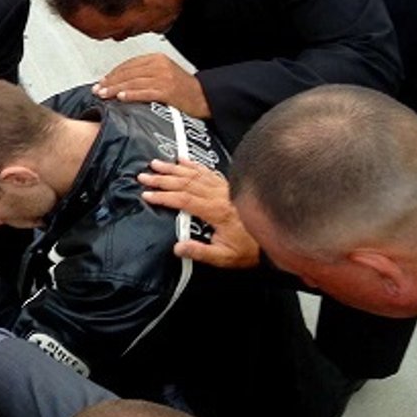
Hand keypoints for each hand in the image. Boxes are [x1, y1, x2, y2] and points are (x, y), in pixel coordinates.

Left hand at [93, 53, 210, 117]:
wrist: (204, 97)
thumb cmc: (182, 89)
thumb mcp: (163, 73)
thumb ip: (143, 74)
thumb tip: (119, 82)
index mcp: (157, 59)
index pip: (129, 64)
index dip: (113, 73)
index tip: (102, 81)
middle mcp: (159, 65)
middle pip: (128, 73)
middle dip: (110, 82)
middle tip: (97, 90)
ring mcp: (164, 78)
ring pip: (134, 82)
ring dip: (116, 89)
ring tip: (104, 95)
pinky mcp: (168, 91)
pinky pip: (145, 92)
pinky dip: (132, 95)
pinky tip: (121, 98)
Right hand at [139, 158, 260, 268]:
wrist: (273, 237)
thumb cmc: (247, 249)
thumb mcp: (224, 257)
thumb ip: (201, 252)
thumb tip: (178, 247)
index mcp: (216, 211)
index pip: (184, 200)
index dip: (164, 196)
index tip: (146, 195)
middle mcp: (219, 195)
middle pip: (186, 183)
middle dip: (162, 179)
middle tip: (143, 176)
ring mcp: (224, 188)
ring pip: (195, 174)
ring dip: (173, 169)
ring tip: (155, 164)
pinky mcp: (227, 186)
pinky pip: (208, 171)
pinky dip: (193, 164)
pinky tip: (182, 159)